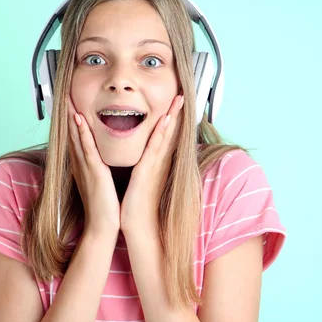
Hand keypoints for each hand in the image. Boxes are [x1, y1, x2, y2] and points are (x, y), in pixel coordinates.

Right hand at [67, 97, 120, 236]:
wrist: (103, 227)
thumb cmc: (104, 207)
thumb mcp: (100, 182)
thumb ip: (99, 169)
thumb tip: (101, 160)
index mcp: (84, 165)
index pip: (77, 137)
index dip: (73, 119)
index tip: (72, 102)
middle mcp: (81, 163)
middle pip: (73, 133)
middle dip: (69, 113)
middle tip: (66, 93)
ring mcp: (85, 167)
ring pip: (77, 136)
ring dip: (72, 116)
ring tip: (68, 98)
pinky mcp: (93, 172)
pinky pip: (87, 148)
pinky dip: (82, 133)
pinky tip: (79, 119)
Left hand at [120, 95, 184, 235]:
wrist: (140, 228)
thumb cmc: (140, 207)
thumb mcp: (144, 183)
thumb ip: (146, 169)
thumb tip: (146, 160)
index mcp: (157, 164)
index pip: (166, 136)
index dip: (172, 118)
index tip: (175, 102)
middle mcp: (160, 163)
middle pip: (171, 132)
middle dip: (176, 112)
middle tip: (182, 93)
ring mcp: (156, 167)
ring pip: (166, 136)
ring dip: (173, 117)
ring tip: (178, 98)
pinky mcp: (148, 172)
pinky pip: (155, 149)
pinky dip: (161, 134)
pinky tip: (166, 120)